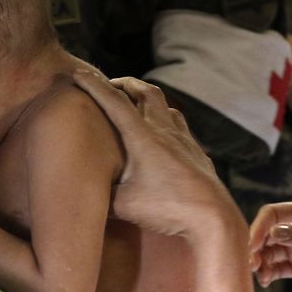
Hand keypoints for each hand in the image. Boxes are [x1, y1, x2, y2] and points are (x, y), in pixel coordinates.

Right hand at [70, 70, 239, 239]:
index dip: (94, 85)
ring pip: (167, 107)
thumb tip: (85, 194)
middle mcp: (165, 131)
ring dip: (149, 100)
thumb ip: (102, 195)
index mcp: (143, 137)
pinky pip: (180, 127)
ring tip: (137, 106)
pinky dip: (166, 121)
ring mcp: (185, 141)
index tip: (79, 73)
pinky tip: (163, 135)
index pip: (114, 102)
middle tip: (111, 85)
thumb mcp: (124, 205)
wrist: (212, 218)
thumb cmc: (167, 209)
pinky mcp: (196, 153)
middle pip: (147, 92)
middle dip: (127, 83)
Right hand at [248, 199, 291, 291]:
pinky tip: (266, 282)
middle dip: (257, 247)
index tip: (252, 246)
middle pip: (269, 234)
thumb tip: (274, 232)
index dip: (260, 228)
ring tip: (259, 276)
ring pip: (272, 253)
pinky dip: (271, 274)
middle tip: (251, 264)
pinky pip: (282, 269)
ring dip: (262, 262)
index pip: (275, 214)